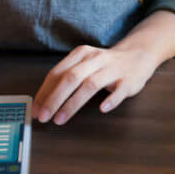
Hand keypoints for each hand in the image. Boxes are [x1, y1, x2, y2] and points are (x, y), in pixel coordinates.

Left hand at [33, 45, 157, 124]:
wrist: (138, 55)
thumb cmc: (105, 64)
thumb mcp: (85, 63)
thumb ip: (66, 77)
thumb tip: (42, 102)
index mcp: (81, 54)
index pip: (58, 73)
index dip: (44, 92)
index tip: (36, 110)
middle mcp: (95, 59)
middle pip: (71, 78)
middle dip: (54, 99)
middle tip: (44, 117)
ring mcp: (112, 69)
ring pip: (90, 85)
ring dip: (73, 104)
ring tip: (60, 119)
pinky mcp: (128, 80)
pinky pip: (119, 91)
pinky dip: (110, 100)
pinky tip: (102, 109)